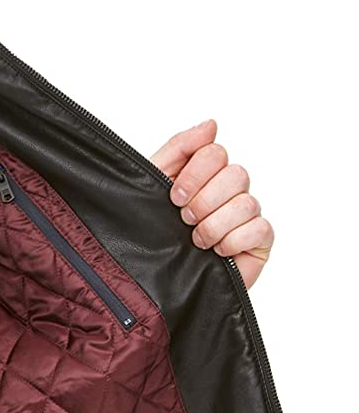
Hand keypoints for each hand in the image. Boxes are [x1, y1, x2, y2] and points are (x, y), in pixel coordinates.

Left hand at [149, 118, 273, 288]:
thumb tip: (211, 124)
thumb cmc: (152, 237)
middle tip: (185, 220)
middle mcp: (229, 192)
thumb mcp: (154, 185)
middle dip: (203, 201)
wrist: (154, 288)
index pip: (215, 152)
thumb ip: (179, 149)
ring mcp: (246, 216)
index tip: (174, 197)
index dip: (195, 173)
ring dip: (214, 225)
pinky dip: (234, 240)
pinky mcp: (258, 242)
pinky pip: (260, 228)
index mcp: (205, 175)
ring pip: (246, 203)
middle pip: (235, 174)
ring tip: (197, 241)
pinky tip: (218, 251)